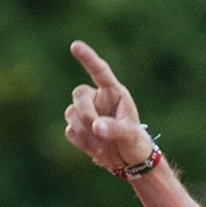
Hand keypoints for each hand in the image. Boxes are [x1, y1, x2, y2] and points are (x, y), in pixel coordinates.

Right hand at [64, 40, 154, 168]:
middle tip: (97, 129)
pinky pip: (70, 131)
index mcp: (114, 93)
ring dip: (85, 132)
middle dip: (85, 112)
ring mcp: (85, 113)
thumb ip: (117, 129)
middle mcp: (97, 99)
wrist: (127, 161)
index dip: (88, 58)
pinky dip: (82, 143)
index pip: (100, 72)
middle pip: (78, 94)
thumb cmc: (135, 142)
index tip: (75, 45)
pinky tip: (97, 150)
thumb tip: (96, 125)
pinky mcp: (77, 128)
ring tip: (105, 147)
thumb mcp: (132, 135)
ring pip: (71, 114)